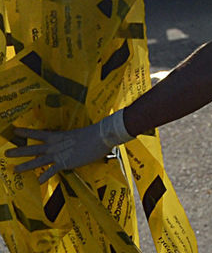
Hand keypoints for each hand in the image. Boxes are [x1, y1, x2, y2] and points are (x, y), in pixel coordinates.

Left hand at [6, 110, 131, 183]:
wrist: (100, 136)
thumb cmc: (92, 133)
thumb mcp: (77, 135)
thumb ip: (70, 140)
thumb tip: (72, 142)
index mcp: (57, 136)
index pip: (38, 133)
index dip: (26, 132)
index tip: (15, 130)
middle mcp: (54, 145)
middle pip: (32, 149)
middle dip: (18, 151)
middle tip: (6, 153)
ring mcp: (58, 155)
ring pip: (37, 161)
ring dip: (25, 166)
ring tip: (14, 169)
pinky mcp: (65, 163)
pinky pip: (52, 171)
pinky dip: (44, 177)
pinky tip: (38, 182)